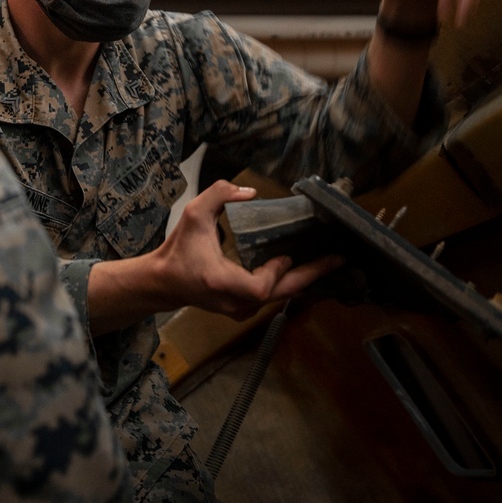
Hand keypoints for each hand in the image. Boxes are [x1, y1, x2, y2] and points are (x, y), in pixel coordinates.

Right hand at [147, 181, 340, 320]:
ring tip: (327, 261)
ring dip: (302, 278)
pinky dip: (289, 283)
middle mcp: (235, 302)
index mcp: (222, 282)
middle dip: (311, 275)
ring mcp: (240, 309)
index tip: (286, 254)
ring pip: (279, 297)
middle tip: (337, 259)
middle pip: (281, 294)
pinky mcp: (242, 309)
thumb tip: (250, 193)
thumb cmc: (179, 249)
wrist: (164, 282)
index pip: (261, 287)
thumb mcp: (193, 214)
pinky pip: (272, 297)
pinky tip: (305, 269)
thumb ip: (218, 195)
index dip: (277, 272)